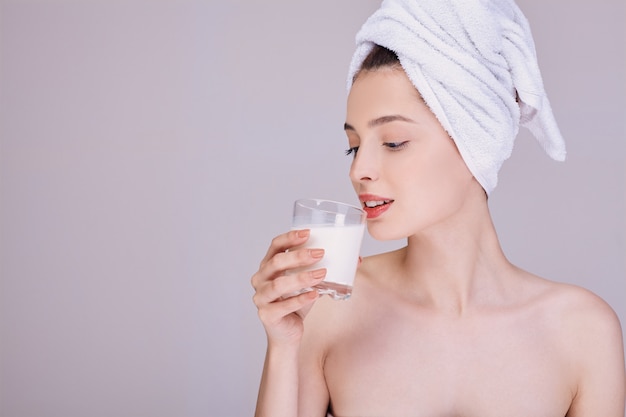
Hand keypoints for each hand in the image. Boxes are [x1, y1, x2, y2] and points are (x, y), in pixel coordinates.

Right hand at [251, 229, 325, 344]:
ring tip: (321, 274)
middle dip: (298, 256)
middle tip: (320, 253)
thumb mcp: (309, 283)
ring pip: (279, 284)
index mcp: (268, 266)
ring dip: (301, 278)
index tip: (308, 233)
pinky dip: (301, 299)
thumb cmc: (297, 303)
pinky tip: (316, 294)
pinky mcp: (267, 315)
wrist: (288, 333)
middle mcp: (260, 279)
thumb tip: (357, 259)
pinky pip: (284, 306)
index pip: (275, 245)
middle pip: (276, 262)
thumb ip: (324, 269)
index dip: (290, 237)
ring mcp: (261, 298)